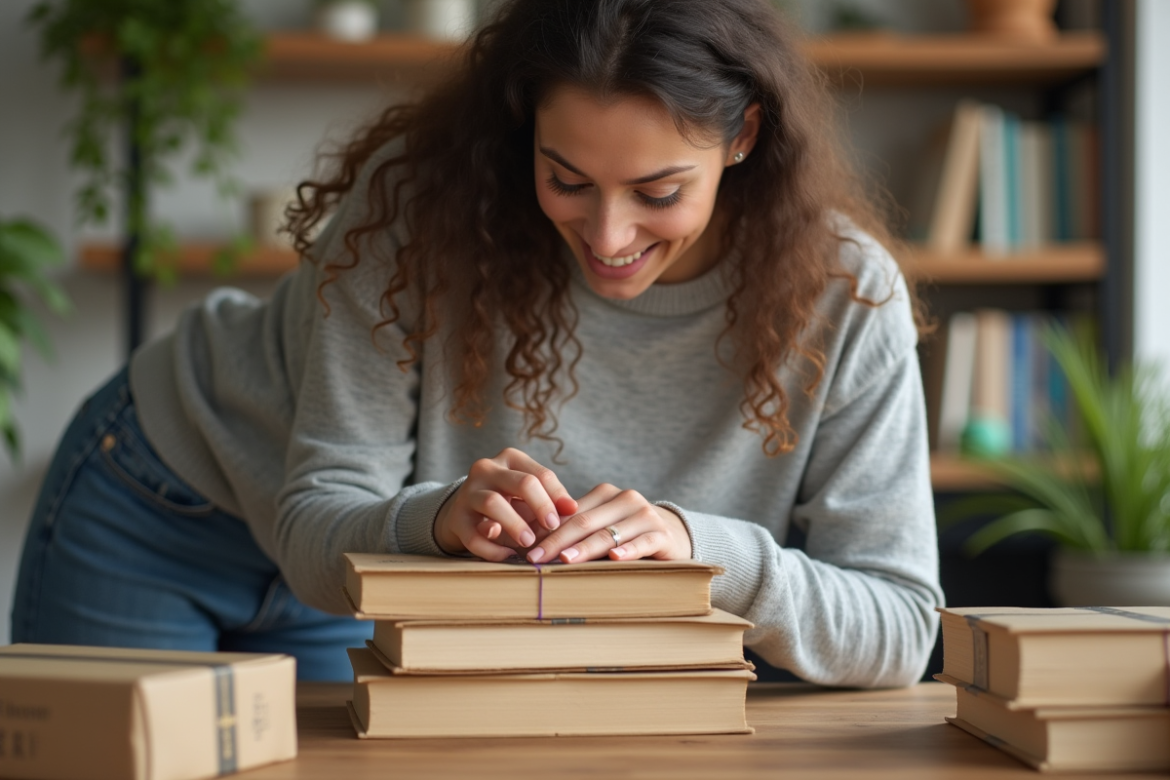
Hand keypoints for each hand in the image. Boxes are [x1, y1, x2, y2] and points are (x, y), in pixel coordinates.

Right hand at [434, 448, 577, 560]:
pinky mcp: (456, 519)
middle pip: (521, 482)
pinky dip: (493, 548)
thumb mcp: (528, 496)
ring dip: (515, 524)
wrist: (465, 513)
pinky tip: (508, 556)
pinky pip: (475, 534)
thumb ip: (549, 500)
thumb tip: (573, 509)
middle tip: (553, 527)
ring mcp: (468, 492)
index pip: (540, 474)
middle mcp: (487, 469)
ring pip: (493, 503)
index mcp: (510, 459)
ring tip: (529, 541)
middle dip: (541, 506)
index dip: (558, 495)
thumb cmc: (508, 502)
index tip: (571, 513)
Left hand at [524, 483, 691, 563]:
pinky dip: (628, 550)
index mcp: (605, 494)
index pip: (570, 514)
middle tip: (535, 558)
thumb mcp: (602, 527)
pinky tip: (614, 558)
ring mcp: (644, 514)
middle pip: (584, 522)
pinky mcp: (661, 533)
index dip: (546, 531)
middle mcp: (625, 499)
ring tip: (564, 560)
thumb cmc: (627, 535)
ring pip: (608, 533)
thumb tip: (532, 543)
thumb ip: (574, 531)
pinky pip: (642, 542)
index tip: (525, 548)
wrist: (675, 536)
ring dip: (585, 548)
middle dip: (557, 541)